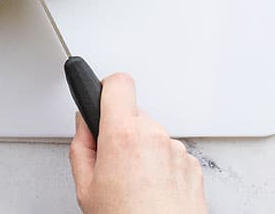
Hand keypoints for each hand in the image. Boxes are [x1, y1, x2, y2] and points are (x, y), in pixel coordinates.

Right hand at [69, 74, 207, 213]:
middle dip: (121, 130)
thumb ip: (81, 146)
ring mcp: (177, 150)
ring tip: (134, 184)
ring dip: (143, 150)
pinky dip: (162, 166)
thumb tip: (84, 126)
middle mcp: (154, 136)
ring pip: (153, 135)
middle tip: (112, 161)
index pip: (118, 83)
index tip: (101, 96)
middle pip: (134, 113)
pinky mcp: (193, 166)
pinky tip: (152, 191)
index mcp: (123, 135)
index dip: (106, 88)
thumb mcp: (85, 187)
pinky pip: (171, 154)